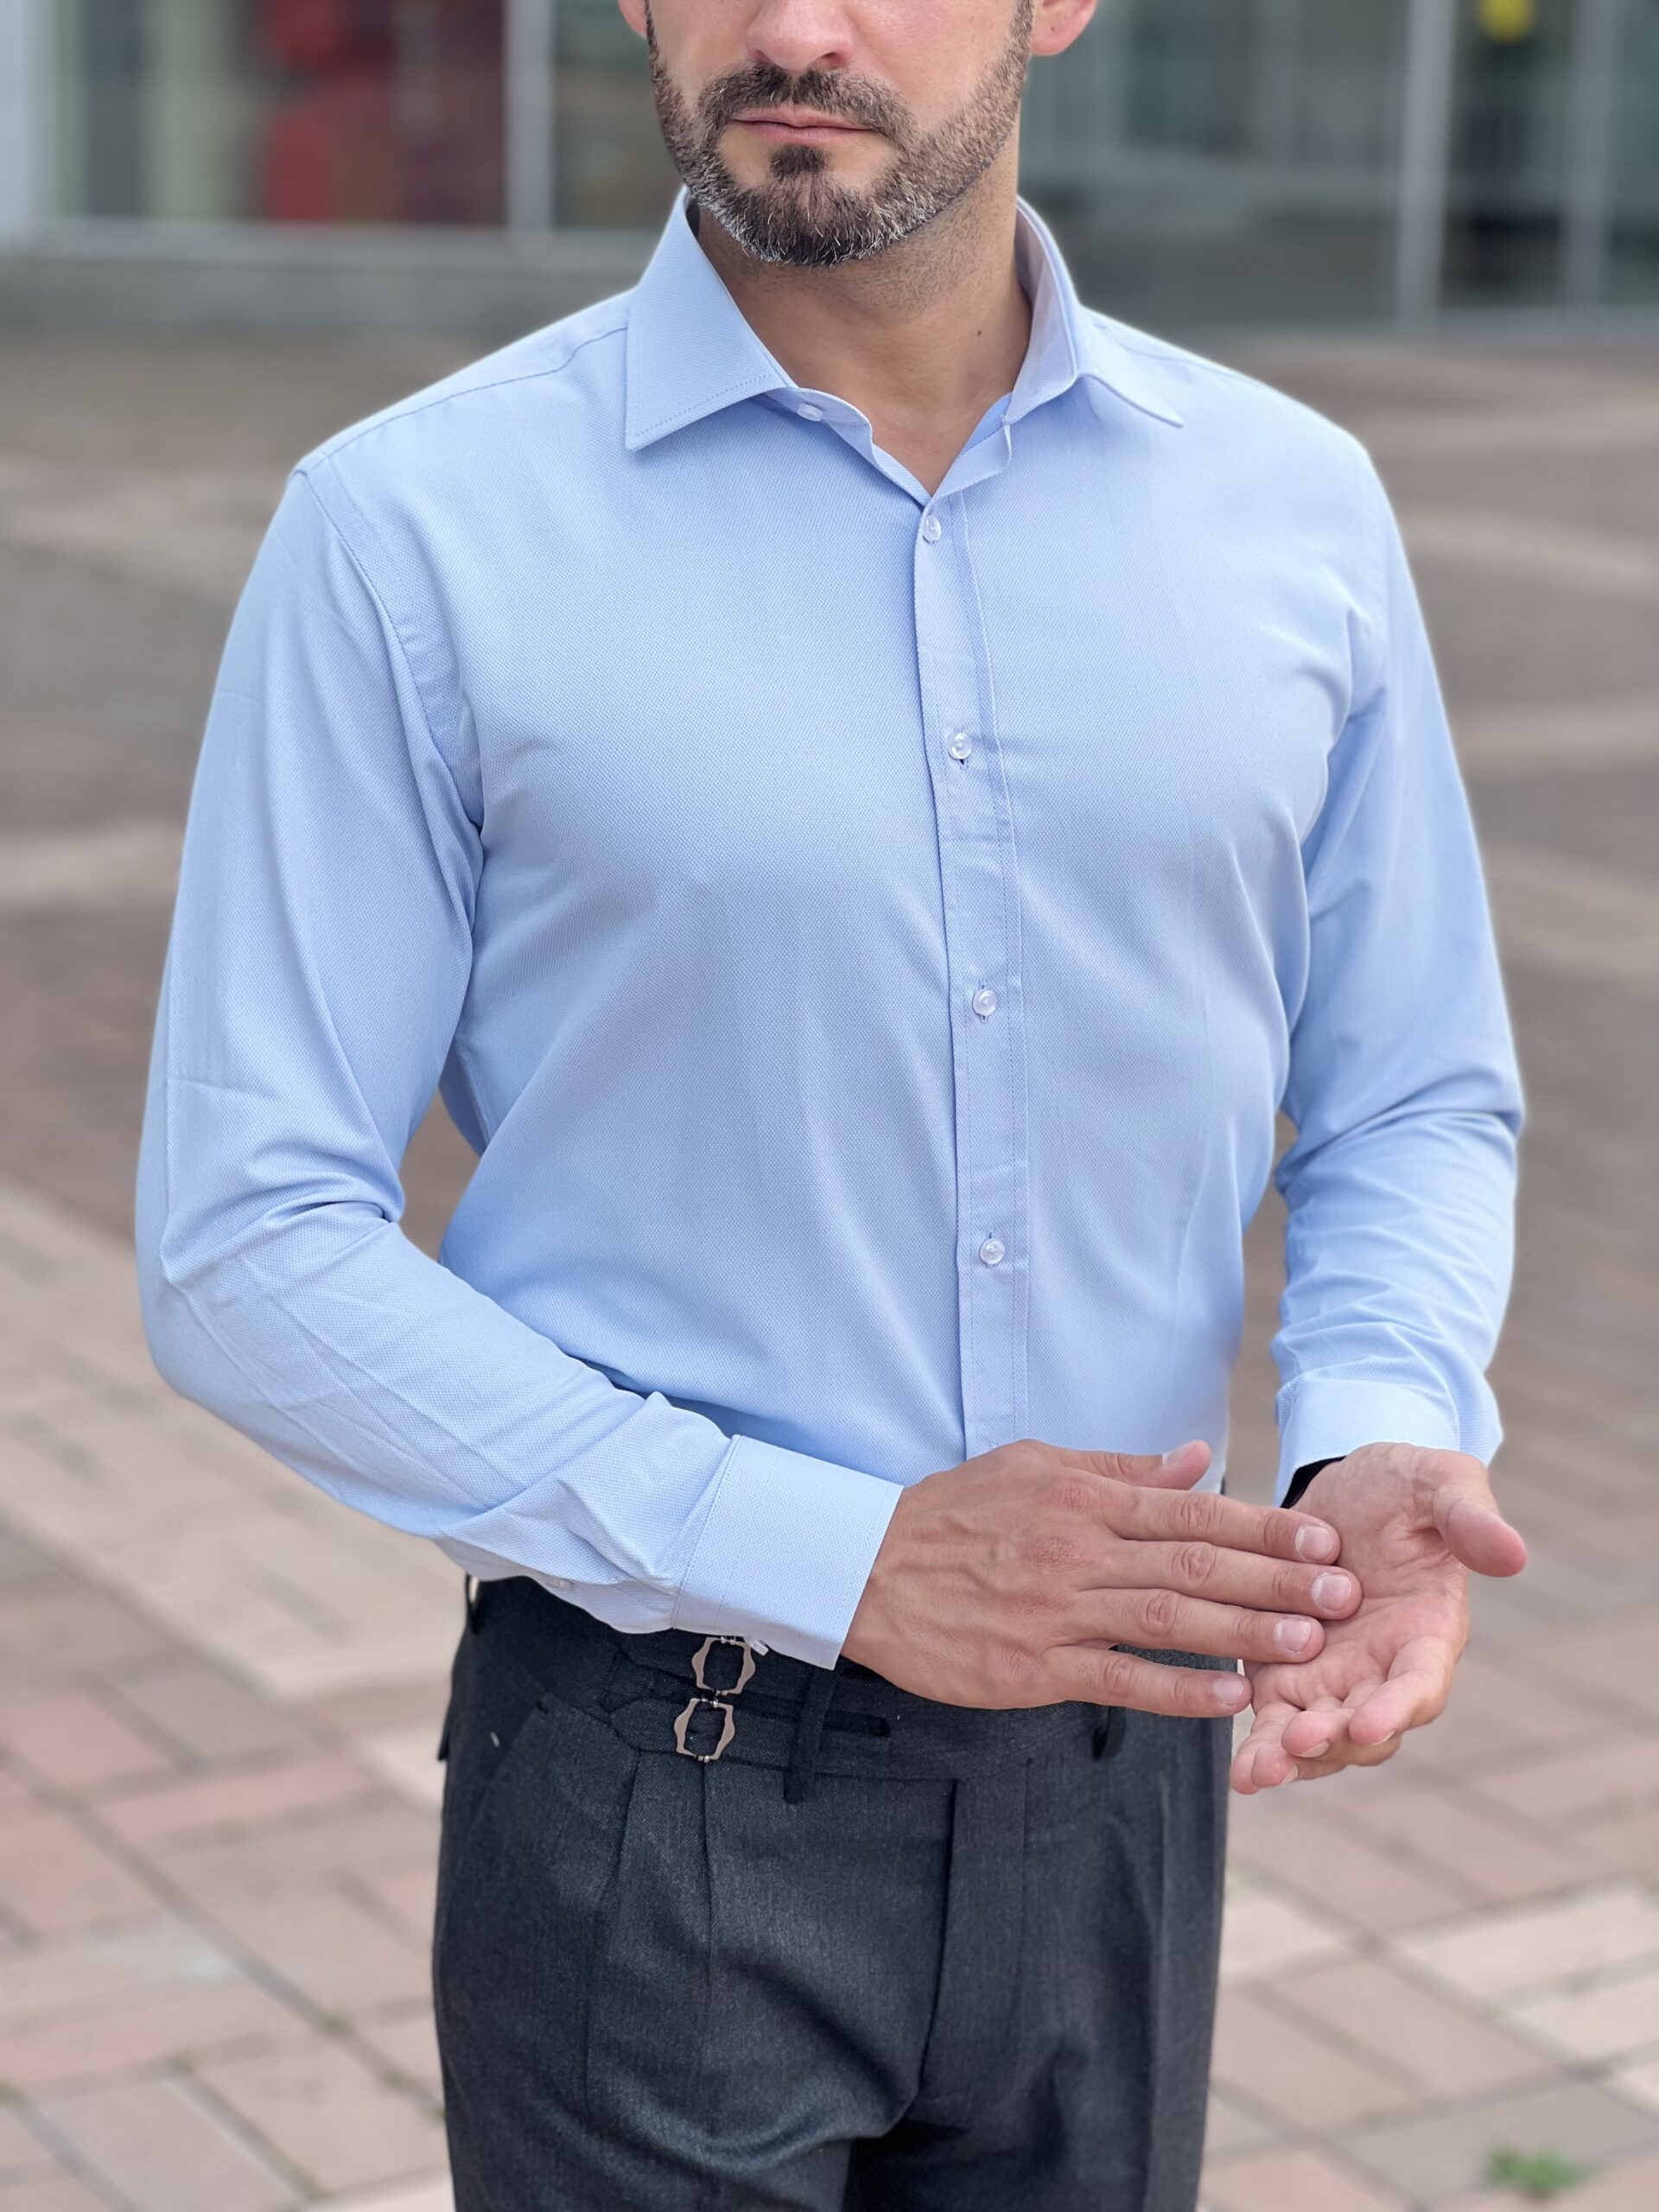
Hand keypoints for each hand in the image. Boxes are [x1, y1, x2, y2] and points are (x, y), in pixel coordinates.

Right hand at [841, 1436, 1361, 1718]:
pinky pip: (1120, 1679)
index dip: (1263, 1526)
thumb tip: (1195, 1459)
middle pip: (1195, 1562)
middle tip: (1344, 1592)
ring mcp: (1057, 1611)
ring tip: (1310, 1641)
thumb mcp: (1032, 1467)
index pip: (1192, 1510)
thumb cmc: (952, 1514)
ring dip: (1245, 1630)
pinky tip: (1230, 1697)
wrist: (863, 1570)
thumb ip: (1119, 1470)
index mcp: (1082, 1499)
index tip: (1321, 1539)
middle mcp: (1078, 1551)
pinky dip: (1178, 1689)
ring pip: (1169, 1618)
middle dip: (1277, 1579)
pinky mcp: (1034, 1666)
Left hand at [1231, 1443, 1526, 1791]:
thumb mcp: (1440, 1483)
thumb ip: (1470, 1517)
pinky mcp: (1284, 1671)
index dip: (1397, 1707)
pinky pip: (1274, 1718)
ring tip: (1259, 1772)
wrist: (1343, 1488)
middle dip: (1334, 1741)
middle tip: (1298, 1742)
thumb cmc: (1405, 1487)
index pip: (1420, 1683)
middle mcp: (1382, 1668)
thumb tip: (1513, 1553)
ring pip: (1318, 1736)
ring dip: (1290, 1757)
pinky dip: (1260, 1746)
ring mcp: (1332, 1676)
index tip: (1369, 1724)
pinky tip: (1240, 1770)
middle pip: (1366, 1726)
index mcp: (1428, 1632)